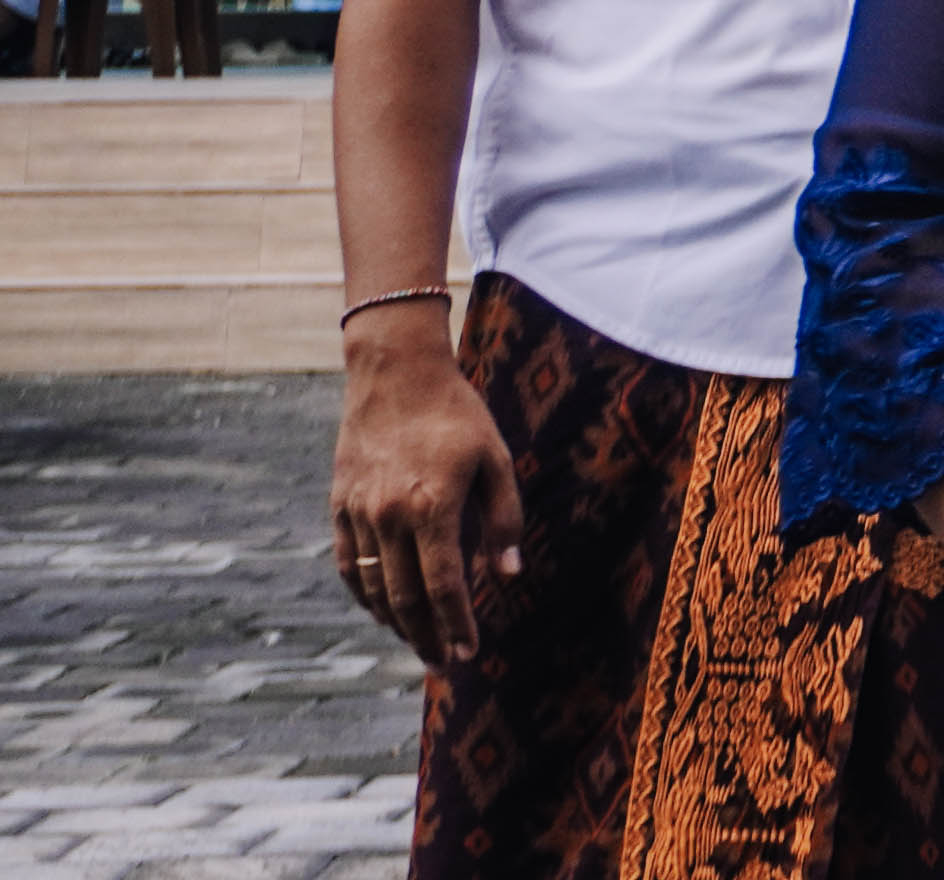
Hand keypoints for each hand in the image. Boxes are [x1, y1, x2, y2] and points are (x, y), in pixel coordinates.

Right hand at [327, 322, 517, 668]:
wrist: (395, 374)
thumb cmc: (457, 415)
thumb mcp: (495, 458)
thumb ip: (503, 518)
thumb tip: (507, 575)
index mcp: (432, 505)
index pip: (443, 585)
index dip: (456, 625)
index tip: (469, 652)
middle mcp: (389, 516)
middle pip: (405, 598)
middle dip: (426, 637)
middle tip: (444, 664)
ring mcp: (358, 514)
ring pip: (373, 588)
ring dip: (395, 623)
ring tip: (419, 643)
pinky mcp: (339, 507)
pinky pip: (349, 566)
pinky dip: (365, 595)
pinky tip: (383, 610)